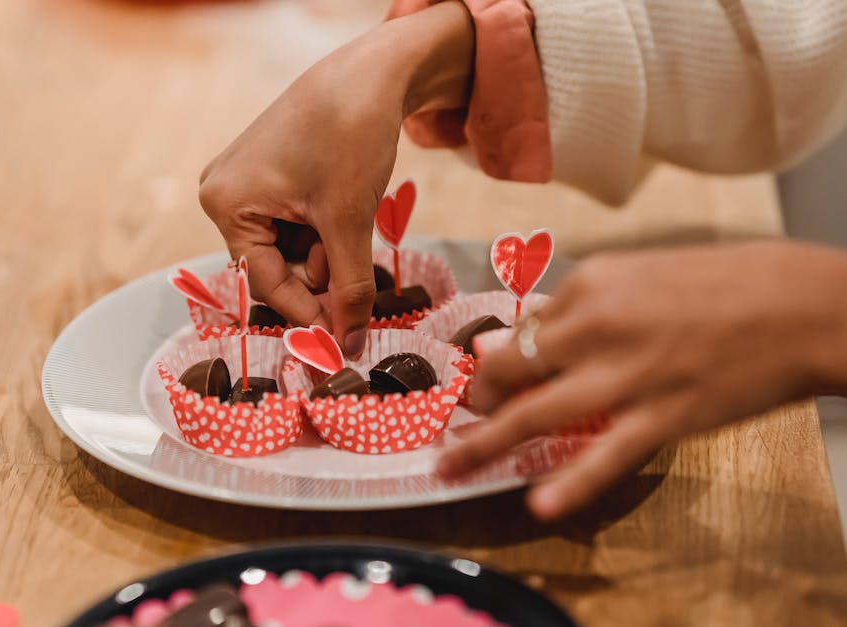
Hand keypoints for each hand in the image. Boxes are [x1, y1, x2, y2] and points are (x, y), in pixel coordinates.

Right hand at [199, 2, 472, 356]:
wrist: (370, 73)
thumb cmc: (350, 136)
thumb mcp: (349, 222)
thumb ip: (350, 288)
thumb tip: (351, 345)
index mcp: (227, 204)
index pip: (265, 283)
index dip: (307, 314)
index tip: (341, 342)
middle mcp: (224, 195)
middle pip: (275, 267)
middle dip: (318, 275)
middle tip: (356, 271)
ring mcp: (245, 183)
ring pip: (288, 249)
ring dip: (325, 253)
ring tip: (350, 220)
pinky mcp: (269, 176)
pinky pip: (292, 224)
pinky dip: (322, 231)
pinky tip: (342, 209)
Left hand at [438, 240, 846, 518]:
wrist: (803, 305)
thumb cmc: (728, 282)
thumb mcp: (644, 273)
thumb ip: (588, 304)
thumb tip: (538, 329)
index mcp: (590, 283)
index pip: (525, 328)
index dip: (497, 358)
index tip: (483, 376)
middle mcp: (594, 326)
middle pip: (513, 368)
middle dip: (478, 398)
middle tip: (459, 420)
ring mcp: (625, 375)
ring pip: (537, 412)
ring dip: (487, 442)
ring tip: (452, 465)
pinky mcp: (661, 416)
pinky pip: (605, 454)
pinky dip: (570, 482)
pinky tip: (539, 503)